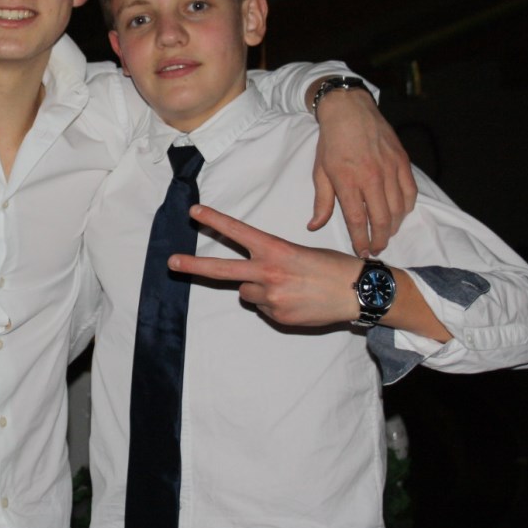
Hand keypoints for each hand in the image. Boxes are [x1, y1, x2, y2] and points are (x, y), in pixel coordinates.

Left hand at [169, 205, 360, 326]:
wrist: (356, 292)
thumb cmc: (331, 267)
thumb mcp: (299, 253)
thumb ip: (270, 261)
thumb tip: (247, 281)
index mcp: (275, 249)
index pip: (238, 232)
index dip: (215, 221)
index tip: (194, 212)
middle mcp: (268, 272)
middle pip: (222, 270)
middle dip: (193, 266)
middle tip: (171, 263)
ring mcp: (271, 296)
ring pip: (246, 292)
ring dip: (258, 290)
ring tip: (289, 286)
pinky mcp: (277, 315)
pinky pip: (264, 308)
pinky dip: (275, 305)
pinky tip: (297, 300)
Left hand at [307, 87, 415, 255]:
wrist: (349, 110)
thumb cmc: (332, 142)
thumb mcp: (320, 172)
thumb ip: (322, 202)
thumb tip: (314, 227)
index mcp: (348, 180)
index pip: (358, 220)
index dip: (362, 240)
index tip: (362, 252)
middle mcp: (371, 176)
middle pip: (382, 219)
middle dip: (380, 239)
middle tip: (377, 249)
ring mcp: (390, 169)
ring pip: (398, 209)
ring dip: (394, 227)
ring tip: (386, 234)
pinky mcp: (402, 161)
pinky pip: (410, 192)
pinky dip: (406, 208)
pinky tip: (399, 214)